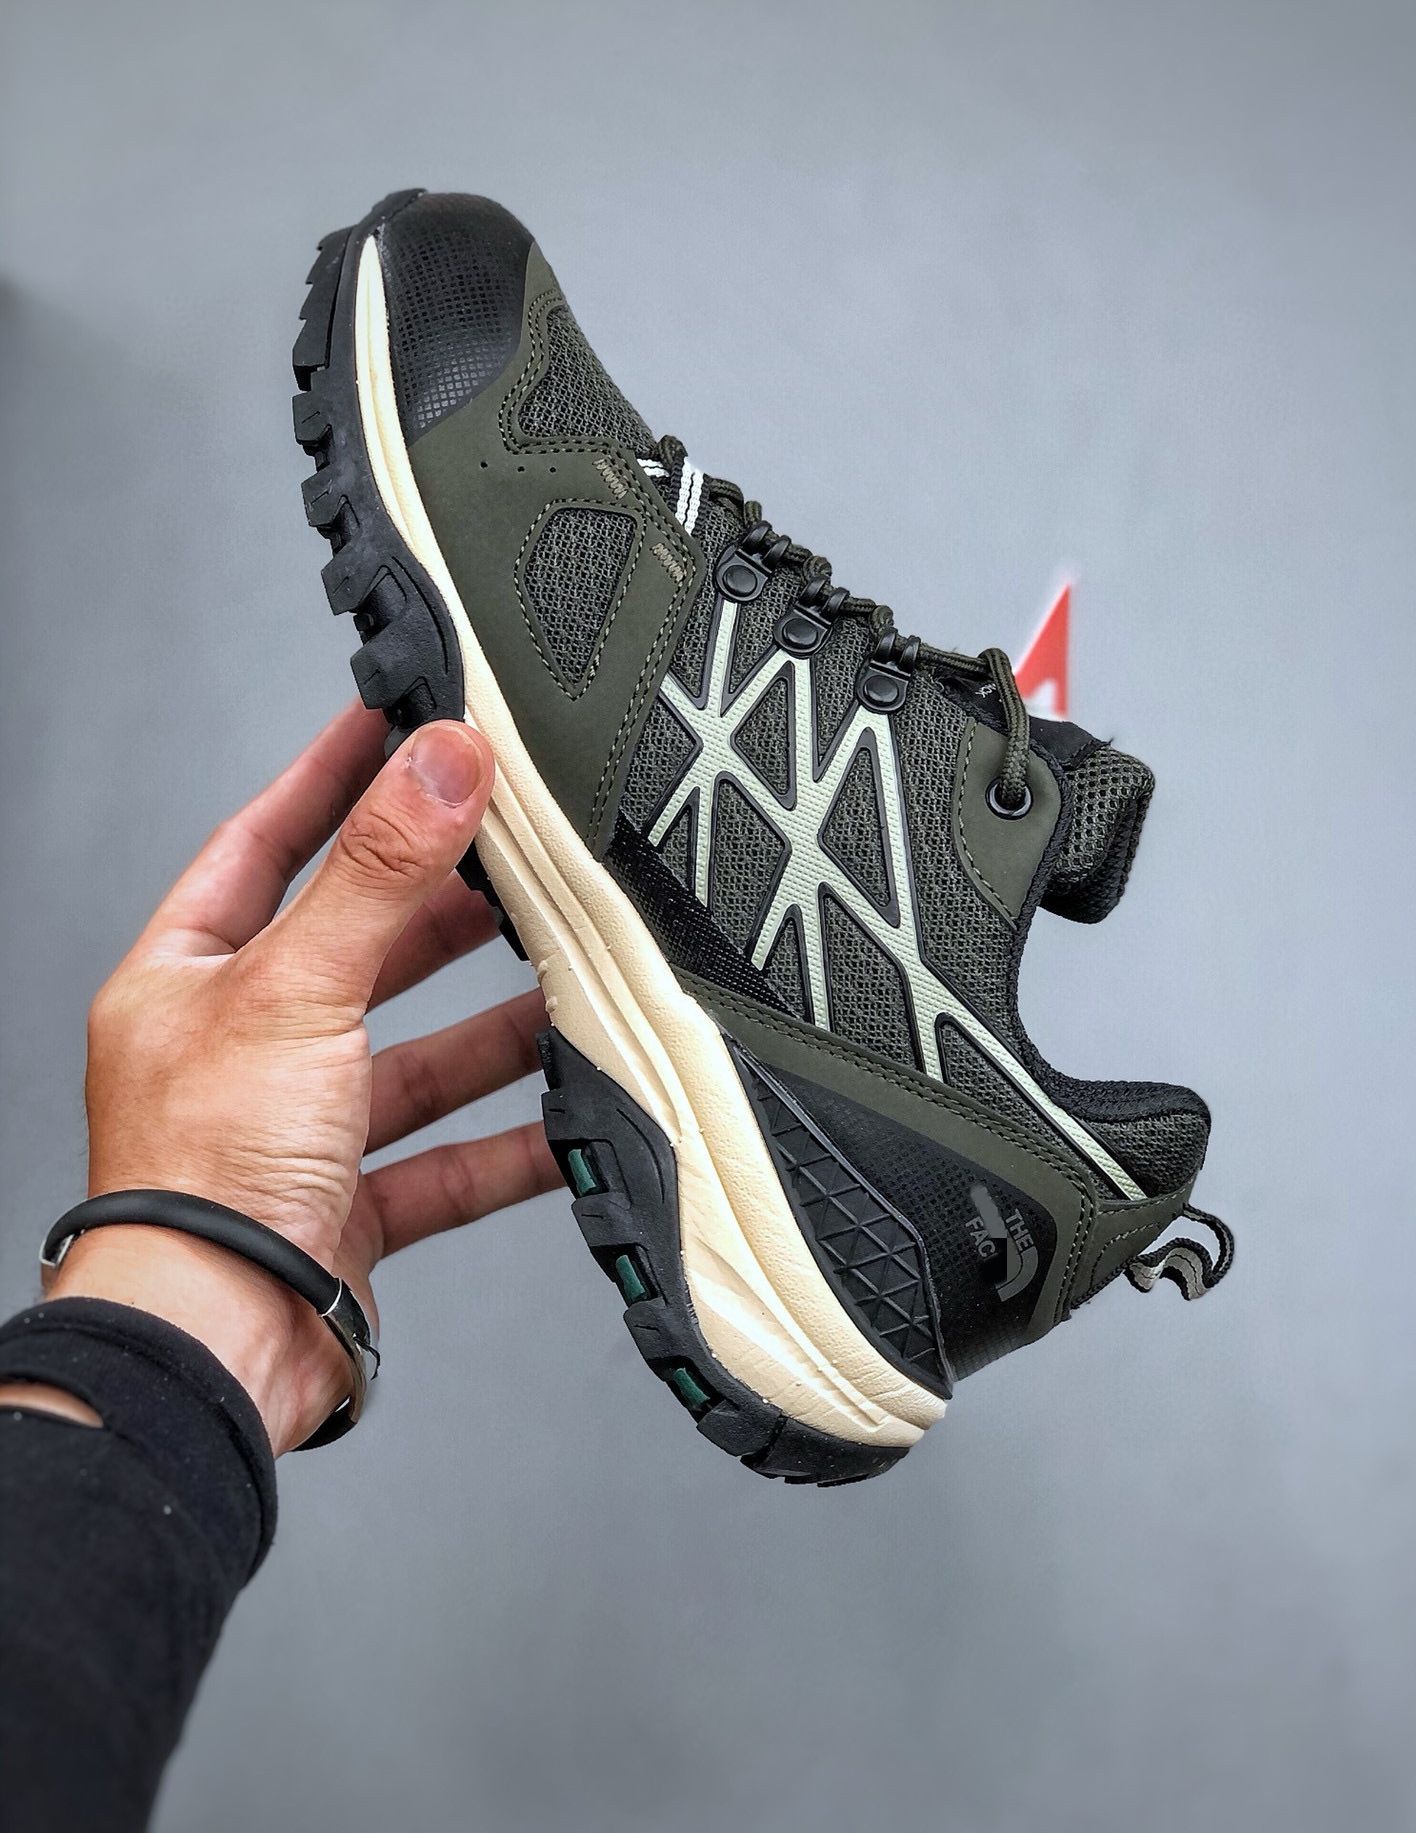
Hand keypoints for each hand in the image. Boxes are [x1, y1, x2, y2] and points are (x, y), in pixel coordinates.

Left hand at [16, 703, 560, 1451]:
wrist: (213, 1347)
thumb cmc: (198, 1179)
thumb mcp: (295, 989)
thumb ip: (378, 872)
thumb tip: (439, 759)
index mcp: (189, 979)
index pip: (265, 843)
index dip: (331, 779)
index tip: (394, 722)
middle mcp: (240, 1050)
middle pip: (357, 949)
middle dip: (441, 909)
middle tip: (519, 854)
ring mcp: (297, 1131)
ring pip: (417, 1058)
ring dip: (492, 1028)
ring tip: (570, 977)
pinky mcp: (349, 1206)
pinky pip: (451, 1159)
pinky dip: (512, 1140)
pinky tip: (569, 1114)